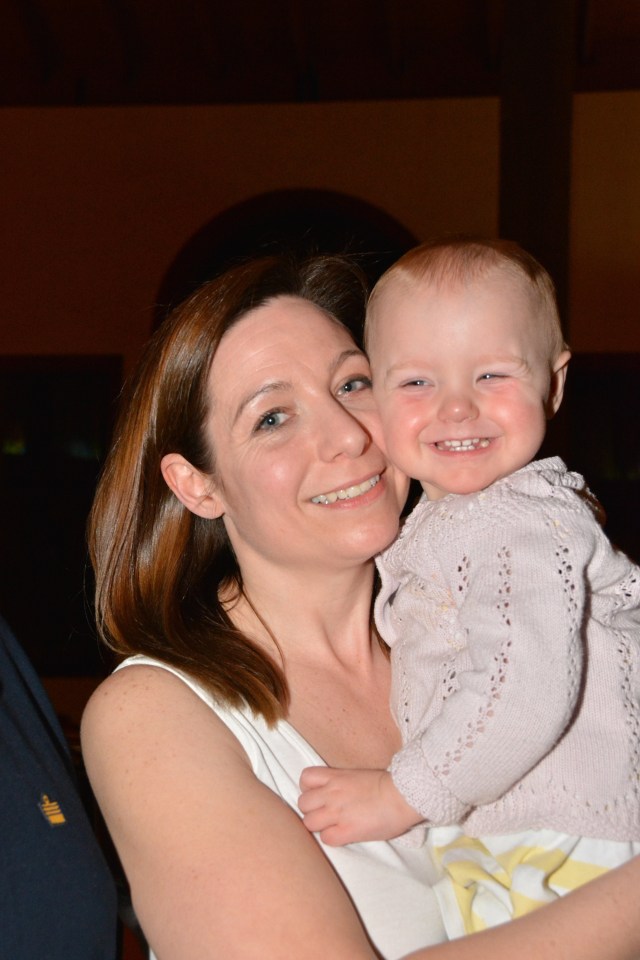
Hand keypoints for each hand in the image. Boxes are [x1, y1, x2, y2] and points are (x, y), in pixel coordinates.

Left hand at [298, 766, 422, 845]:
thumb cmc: (387, 785)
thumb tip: (336, 792)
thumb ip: (341, 782)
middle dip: (311, 809)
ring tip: (331, 825)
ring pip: (309, 822)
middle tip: (324, 813)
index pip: (305, 778)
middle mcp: (331, 793)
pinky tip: (342, 835)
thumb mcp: (358, 775)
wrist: (402, 796)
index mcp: (335, 776)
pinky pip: (325, 838)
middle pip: (303, 803)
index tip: (317, 794)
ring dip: (318, 826)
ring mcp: (337, 812)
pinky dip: (331, 838)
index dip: (308, 788)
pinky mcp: (346, 831)